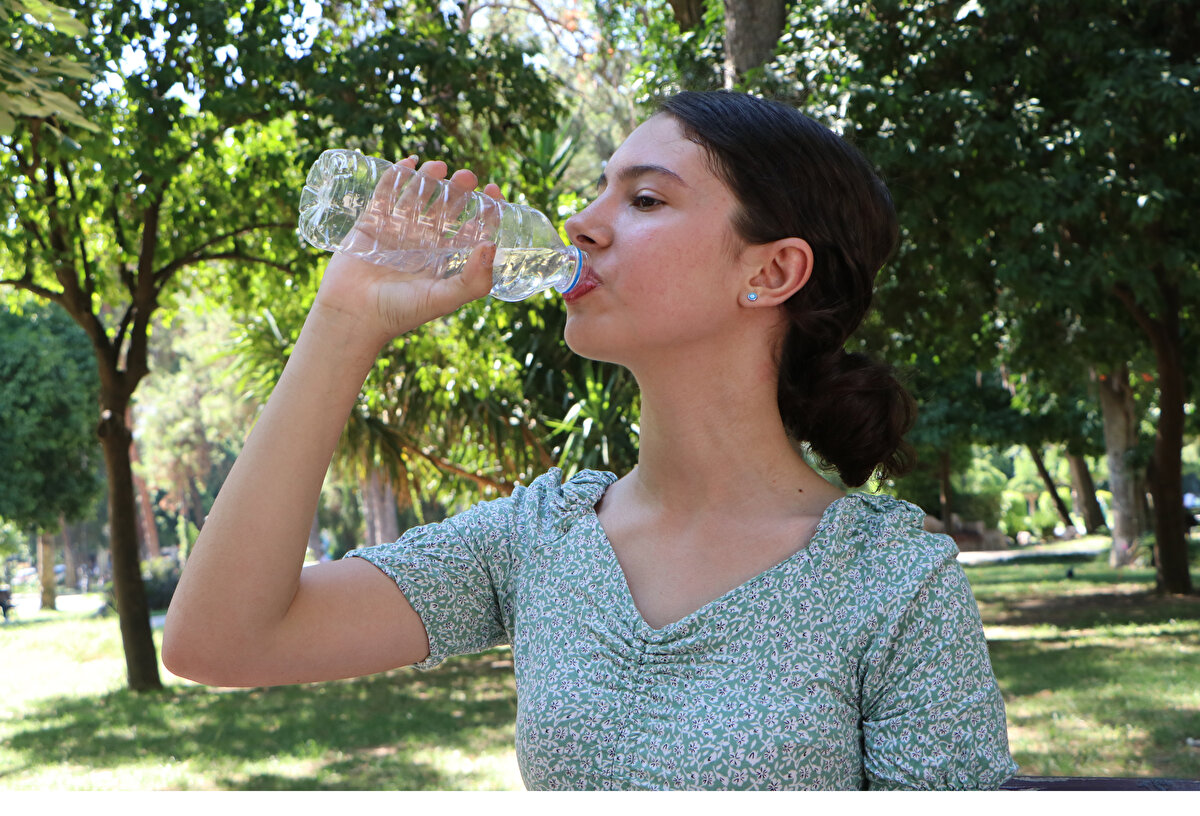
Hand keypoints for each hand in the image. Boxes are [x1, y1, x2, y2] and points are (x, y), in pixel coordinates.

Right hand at [311, 157, 502, 347]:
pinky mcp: (371, 222)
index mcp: (445, 259)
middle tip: (467, 177)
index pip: (472, 229)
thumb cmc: (400, 312)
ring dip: (430, 179)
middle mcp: (424, 243)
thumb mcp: (444, 299)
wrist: (353, 314)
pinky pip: (385, 193)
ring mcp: (397, 230)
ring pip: (418, 196)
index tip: (493, 193)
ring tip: (439, 167)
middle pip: (447, 207)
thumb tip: (492, 245)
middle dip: (459, 189)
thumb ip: (473, 280)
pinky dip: (396, 176)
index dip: (486, 210)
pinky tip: (408, 163)